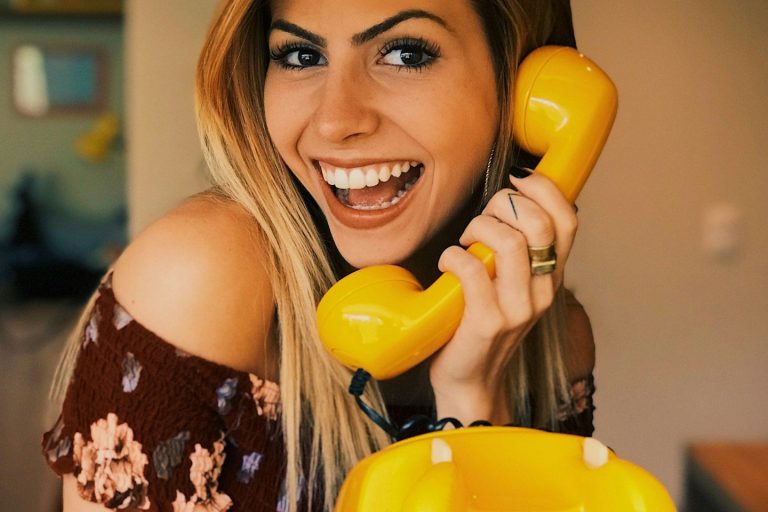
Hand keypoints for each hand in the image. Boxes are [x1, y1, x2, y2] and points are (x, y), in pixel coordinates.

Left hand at [430, 171, 577, 424]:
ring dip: (478, 228)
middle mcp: (542, 291)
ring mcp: (518, 309)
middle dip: (503, 205)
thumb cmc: (484, 323)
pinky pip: (472, 269)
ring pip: (510, 242)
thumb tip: (508, 200)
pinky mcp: (487, 322)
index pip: (569, 220)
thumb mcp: (513, 285)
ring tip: (464, 243)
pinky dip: (453, 256)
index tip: (516, 182)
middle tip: (481, 220)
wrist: (471, 381)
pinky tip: (447, 263)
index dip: (545, 190)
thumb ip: (518, 250)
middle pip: (538, 223)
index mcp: (551, 276)